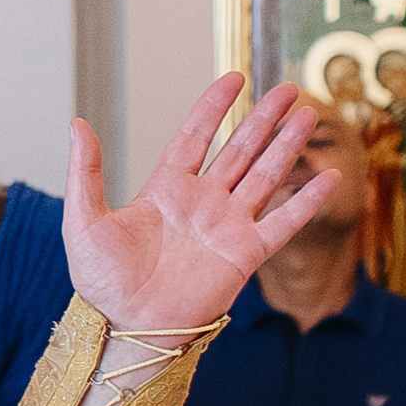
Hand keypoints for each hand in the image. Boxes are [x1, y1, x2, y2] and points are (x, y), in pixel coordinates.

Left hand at [64, 77, 331, 333]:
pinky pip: (283, 223)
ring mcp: (226, 227)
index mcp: (166, 189)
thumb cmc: (102, 282)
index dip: (214, 106)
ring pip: (266, 176)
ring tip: (309, 115)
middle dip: (264, 118)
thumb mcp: (84, 222)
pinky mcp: (245, 255)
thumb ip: (85, 172)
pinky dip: (306, 202)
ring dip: (287, 147)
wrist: (126, 327)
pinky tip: (328, 178)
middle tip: (288, 88)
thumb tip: (77, 123)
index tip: (234, 78)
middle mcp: (202, 202)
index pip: (196, 135)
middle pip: (240, 149)